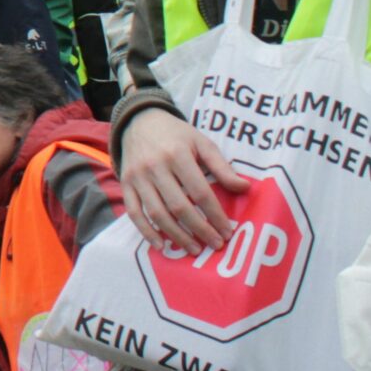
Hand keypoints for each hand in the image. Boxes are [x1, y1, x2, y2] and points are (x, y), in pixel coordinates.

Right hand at [117, 107, 250, 251]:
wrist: (139, 121)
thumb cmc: (176, 134)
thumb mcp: (201, 142)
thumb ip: (221, 166)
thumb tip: (244, 189)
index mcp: (177, 154)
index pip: (200, 191)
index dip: (215, 214)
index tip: (227, 231)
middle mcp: (155, 166)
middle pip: (179, 206)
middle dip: (200, 229)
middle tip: (215, 244)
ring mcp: (138, 177)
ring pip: (157, 213)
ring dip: (177, 235)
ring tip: (193, 249)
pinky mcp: (126, 184)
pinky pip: (134, 212)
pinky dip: (146, 231)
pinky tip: (161, 245)